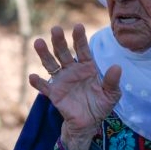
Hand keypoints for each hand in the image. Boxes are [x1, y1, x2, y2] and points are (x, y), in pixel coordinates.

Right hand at [29, 24, 121, 149]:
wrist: (89, 123)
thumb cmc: (101, 105)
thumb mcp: (111, 94)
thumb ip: (112, 81)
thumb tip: (117, 67)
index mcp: (87, 67)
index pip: (82, 49)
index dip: (80, 38)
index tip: (78, 26)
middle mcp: (72, 70)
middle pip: (63, 52)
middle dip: (59, 41)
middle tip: (55, 29)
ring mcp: (62, 80)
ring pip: (51, 64)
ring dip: (44, 54)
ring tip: (38, 42)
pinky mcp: (54, 94)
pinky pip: (45, 87)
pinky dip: (38, 82)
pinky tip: (33, 77)